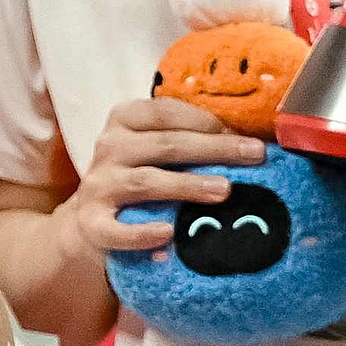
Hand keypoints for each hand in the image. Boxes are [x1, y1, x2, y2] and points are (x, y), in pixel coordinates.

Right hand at [64, 95, 263, 257]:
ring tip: (224, 190)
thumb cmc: (138, 175)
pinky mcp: (92, 223)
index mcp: (124, 120)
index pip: (165, 112)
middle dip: (214, 149)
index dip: (206, 121)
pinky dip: (141, 233)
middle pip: (166, 145)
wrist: (91, 219)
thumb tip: (244, 142)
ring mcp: (99, 186)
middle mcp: (108, 147)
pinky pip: (117, 230)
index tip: (242, 134)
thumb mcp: (154, 148)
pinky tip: (168, 233)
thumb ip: (187, 139)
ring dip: (187, 185)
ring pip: (147, 182)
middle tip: (254, 156)